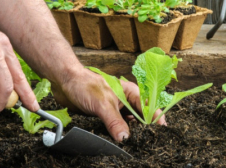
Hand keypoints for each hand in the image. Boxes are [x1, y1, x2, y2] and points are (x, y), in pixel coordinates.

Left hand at [50, 67, 165, 141]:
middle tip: (147, 142)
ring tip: (134, 145)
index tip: (161, 131)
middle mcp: (125, 101)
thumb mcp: (103, 104)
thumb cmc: (85, 84)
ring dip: (129, 133)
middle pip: (140, 117)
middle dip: (143, 129)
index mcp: (130, 92)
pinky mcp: (105, 117)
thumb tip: (125, 138)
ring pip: (127, 124)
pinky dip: (117, 135)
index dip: (155, 118)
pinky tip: (118, 142)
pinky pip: (115, 128)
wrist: (64, 82)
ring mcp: (115, 109)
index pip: (148, 107)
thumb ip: (115, 121)